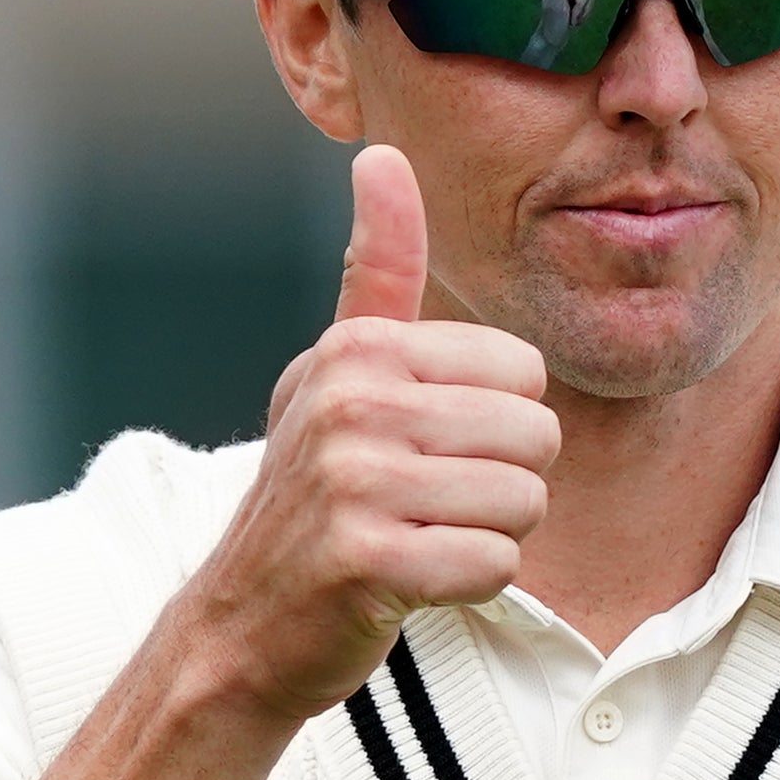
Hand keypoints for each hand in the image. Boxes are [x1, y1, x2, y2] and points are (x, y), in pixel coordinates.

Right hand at [173, 144, 558, 723]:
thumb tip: (382, 153)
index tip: (422, 451)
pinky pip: (494, 565)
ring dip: (485, 537)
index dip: (494, 424)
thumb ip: (378, 271)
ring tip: (416, 540)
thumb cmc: (313, 497)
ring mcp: (352, 480)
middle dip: (500, 486)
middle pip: (537, 435)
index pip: (525, 372)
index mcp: (357, 347)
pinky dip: (468, 587)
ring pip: (523, 502)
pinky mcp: (366, 559)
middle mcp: (349, 401)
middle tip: (423, 507)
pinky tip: (409, 583)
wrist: (242, 625)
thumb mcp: (337, 373)